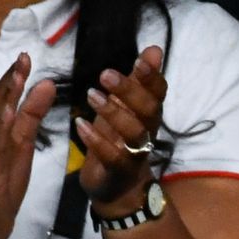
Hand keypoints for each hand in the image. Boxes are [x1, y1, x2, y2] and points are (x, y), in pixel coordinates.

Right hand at [0, 53, 54, 238]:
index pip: (6, 98)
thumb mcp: (23, 145)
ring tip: (16, 78)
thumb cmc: (4, 182)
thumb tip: (45, 87)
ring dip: (4, 99)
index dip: (17, 77)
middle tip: (24, 57)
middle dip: (11, 80)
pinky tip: (5, 117)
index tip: (29, 57)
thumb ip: (32, 117)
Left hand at [77, 45, 167, 212]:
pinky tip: (80, 126)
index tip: (142, 58)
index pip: (158, 94)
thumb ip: (138, 81)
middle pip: (149, 112)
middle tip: (105, 75)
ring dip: (114, 114)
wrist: (117, 189)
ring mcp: (135, 155)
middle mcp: (147, 134)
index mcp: (148, 116)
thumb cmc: (119, 142)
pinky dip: (97, 142)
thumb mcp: (126, 108)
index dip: (153, 77)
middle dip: (131, 92)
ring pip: (134, 134)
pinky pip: (113, 158)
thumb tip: (155, 49)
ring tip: (91, 96)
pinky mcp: (120, 172)